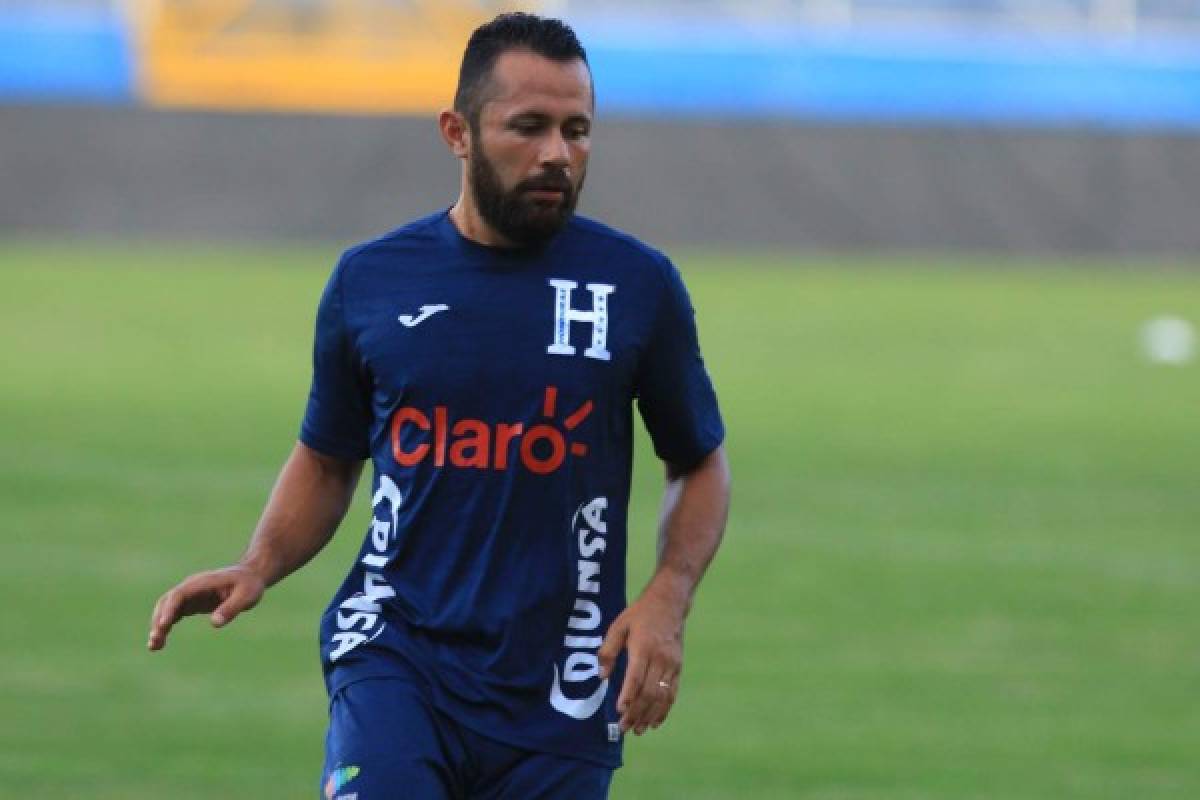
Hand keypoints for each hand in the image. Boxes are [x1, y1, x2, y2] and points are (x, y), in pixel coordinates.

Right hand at [147, 565, 265, 650]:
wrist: (250, 577)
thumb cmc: (249, 584)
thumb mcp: (247, 595)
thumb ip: (231, 608)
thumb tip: (215, 624)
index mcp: (202, 583)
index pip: (179, 595)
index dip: (169, 609)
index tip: (163, 625)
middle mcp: (191, 587)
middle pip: (167, 602)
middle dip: (159, 620)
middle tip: (155, 640)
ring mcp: (190, 595)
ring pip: (166, 609)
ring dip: (158, 625)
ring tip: (154, 646)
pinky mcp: (192, 603)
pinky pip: (173, 615)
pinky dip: (165, 627)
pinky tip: (160, 643)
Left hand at [596, 585, 686, 735]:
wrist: (670, 604)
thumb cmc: (640, 614)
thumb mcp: (618, 626)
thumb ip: (608, 651)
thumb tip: (602, 677)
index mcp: (643, 648)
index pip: (636, 678)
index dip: (628, 696)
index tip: (619, 711)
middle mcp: (660, 659)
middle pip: (649, 692)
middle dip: (636, 713)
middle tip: (624, 728)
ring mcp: (672, 665)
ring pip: (661, 696)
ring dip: (649, 716)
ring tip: (638, 730)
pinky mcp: (678, 668)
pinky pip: (672, 693)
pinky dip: (664, 710)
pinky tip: (655, 722)